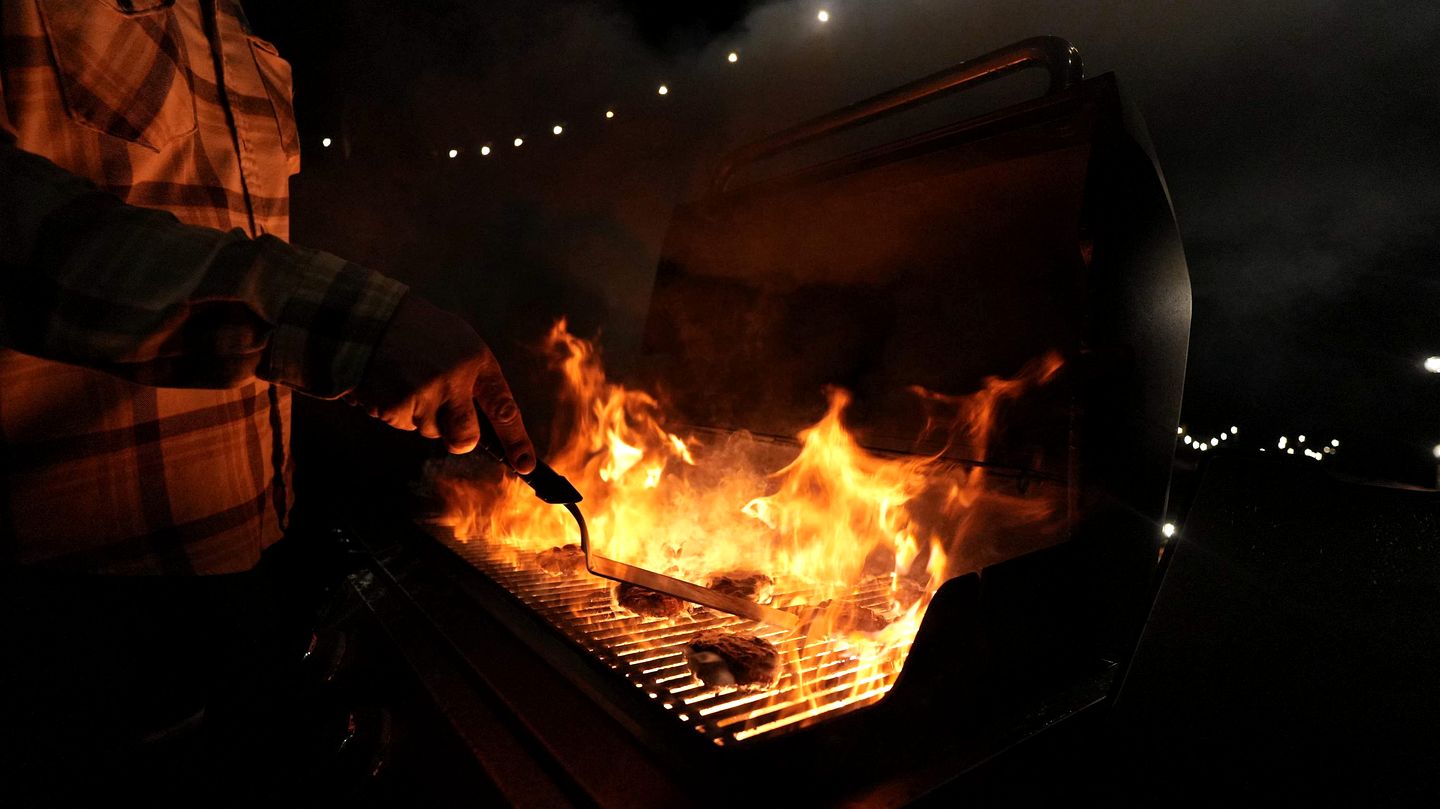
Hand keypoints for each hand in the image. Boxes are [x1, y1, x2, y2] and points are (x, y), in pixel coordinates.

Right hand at [350, 293, 535, 471]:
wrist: (369, 317)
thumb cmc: (420, 331)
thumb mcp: (460, 342)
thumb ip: (474, 379)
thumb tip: (481, 421)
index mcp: (475, 361)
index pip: (503, 409)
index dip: (515, 441)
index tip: (525, 466)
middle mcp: (453, 381)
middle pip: (464, 438)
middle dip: (459, 439)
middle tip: (447, 422)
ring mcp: (423, 396)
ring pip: (429, 431)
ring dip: (421, 415)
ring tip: (409, 380)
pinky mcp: (393, 406)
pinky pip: (401, 424)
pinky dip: (395, 409)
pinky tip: (390, 383)